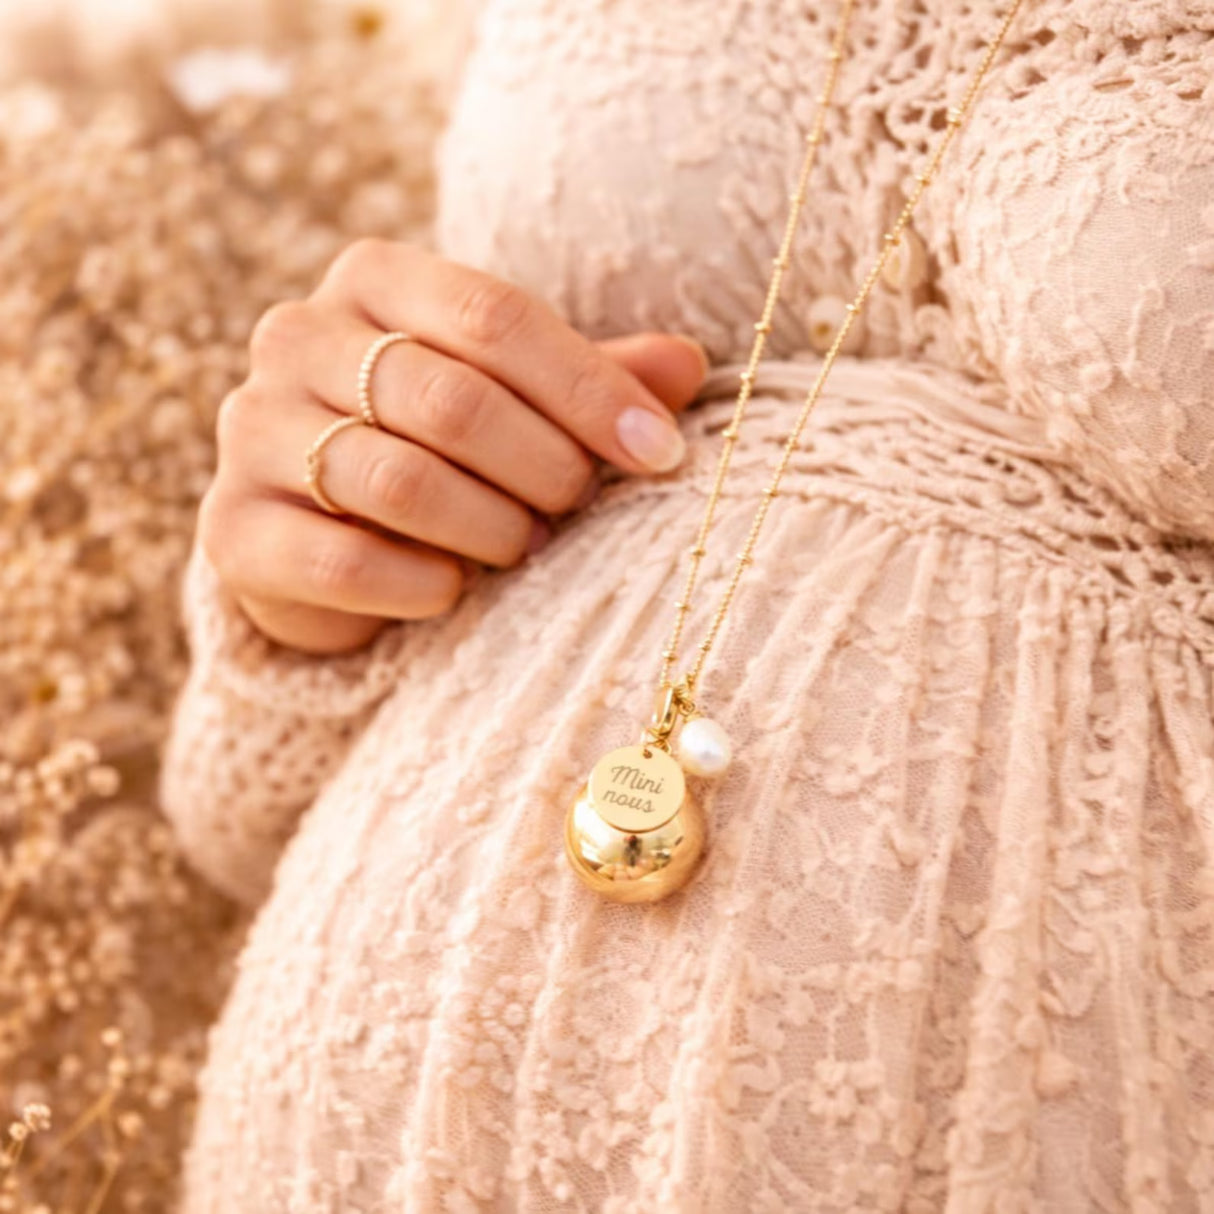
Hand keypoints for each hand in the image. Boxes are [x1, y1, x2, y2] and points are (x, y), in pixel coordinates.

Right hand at [198, 240, 708, 654]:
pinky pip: (342, 559)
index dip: (589, 390)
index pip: (495, 317)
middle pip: (451, 399)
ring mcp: (253, 429)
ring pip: (401, 480)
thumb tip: (688, 364)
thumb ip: (592, 379)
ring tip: (524, 548)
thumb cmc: (438, 449)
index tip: (660, 455)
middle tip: (578, 507)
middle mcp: (297, 336)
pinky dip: (420, 584)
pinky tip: (453, 591)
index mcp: (375, 280)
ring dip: (490, 528)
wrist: (320, 537)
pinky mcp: (232, 527)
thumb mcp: (519, 402)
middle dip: (543, 466)